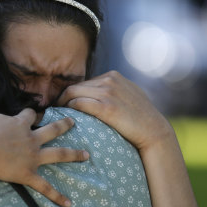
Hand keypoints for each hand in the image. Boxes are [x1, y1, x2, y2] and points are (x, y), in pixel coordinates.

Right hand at [0, 108, 88, 206]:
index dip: (32, 114)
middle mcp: (30, 138)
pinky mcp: (28, 174)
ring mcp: (32, 156)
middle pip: (53, 129)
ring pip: (58, 154)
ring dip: (74, 154)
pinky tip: (68, 203)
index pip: (30, 115)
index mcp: (19, 124)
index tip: (34, 114)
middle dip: (64, 125)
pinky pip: (45, 187)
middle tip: (73, 122)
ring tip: (87, 155)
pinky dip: (57, 196)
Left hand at [57, 70, 175, 150]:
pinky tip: (65, 118)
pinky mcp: (107, 107)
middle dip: (61, 98)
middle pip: (75, 86)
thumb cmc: (140, 117)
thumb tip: (98, 93)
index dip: (71, 94)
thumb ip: (114, 90)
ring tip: (56, 115)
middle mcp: (110, 80)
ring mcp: (108, 92)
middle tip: (53, 110)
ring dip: (62, 104)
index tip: (63, 104)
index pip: (84, 82)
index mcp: (113, 76)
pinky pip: (79, 104)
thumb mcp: (128, 95)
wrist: (154, 131)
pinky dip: (69, 109)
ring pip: (73, 93)